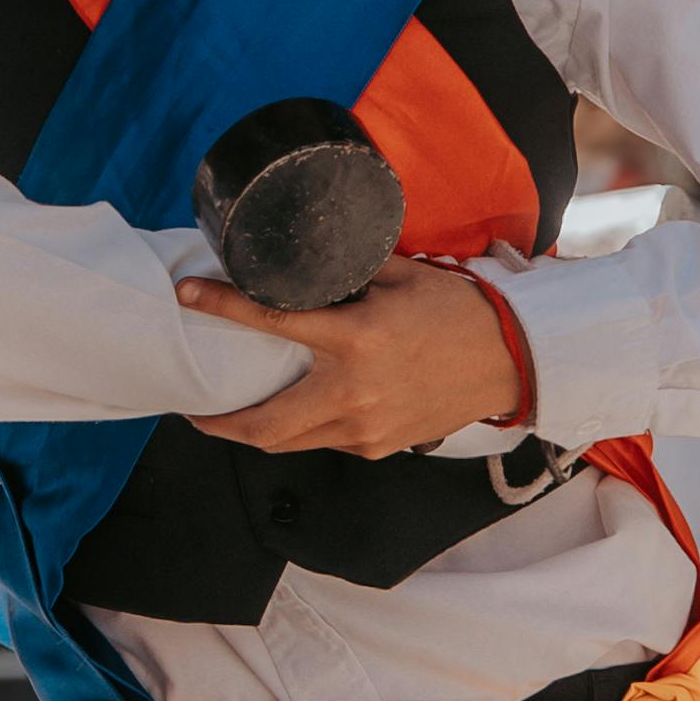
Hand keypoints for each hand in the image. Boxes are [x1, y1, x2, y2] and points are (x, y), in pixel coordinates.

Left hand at [179, 255, 525, 456]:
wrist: (512, 360)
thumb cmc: (458, 310)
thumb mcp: (402, 275)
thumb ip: (349, 269)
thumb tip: (304, 253)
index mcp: (356, 338)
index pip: (271, 320)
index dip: (221, 305)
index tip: (187, 294)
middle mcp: (353, 392)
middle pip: (263, 425)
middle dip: (218, 422)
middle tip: (191, 408)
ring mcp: (365, 428)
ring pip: (289, 442)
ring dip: (255, 431)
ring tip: (231, 413)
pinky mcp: (378, 447)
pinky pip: (323, 442)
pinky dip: (301, 430)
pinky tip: (293, 412)